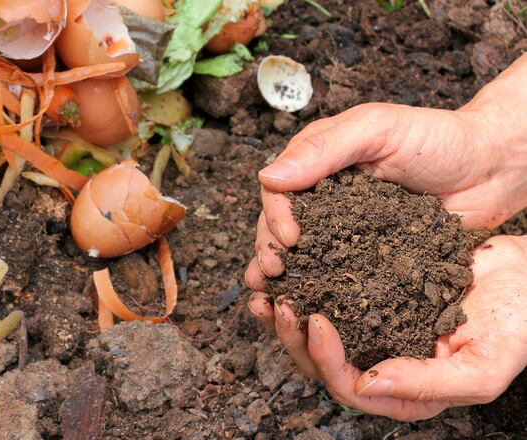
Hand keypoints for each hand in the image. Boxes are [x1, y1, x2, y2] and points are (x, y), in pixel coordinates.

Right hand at [245, 54, 526, 287]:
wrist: (493, 168)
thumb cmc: (439, 138)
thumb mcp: (378, 129)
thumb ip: (324, 148)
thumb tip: (269, 177)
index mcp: (318, 163)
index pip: (278, 190)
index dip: (275, 215)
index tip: (289, 238)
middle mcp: (325, 198)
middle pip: (281, 226)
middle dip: (269, 250)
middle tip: (274, 273)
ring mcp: (346, 230)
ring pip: (303, 254)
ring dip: (285, 276)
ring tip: (275, 298)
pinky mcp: (369, 257)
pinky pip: (339, 275)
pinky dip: (320, 291)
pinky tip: (309, 308)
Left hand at [248, 235, 526, 420]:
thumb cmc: (517, 325)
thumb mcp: (482, 365)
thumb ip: (428, 383)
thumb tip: (367, 384)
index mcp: (405, 391)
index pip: (350, 388)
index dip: (325, 360)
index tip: (315, 320)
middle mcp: (382, 362)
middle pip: (322, 363)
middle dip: (294, 336)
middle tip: (280, 302)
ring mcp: (374, 327)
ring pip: (317, 331)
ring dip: (288, 313)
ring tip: (267, 287)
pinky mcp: (369, 294)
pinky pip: (328, 293)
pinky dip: (305, 281)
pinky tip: (289, 265)